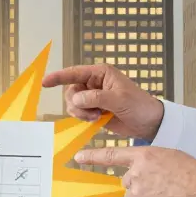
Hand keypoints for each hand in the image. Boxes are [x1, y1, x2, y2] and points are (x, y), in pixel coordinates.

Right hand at [42, 64, 164, 139]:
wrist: (150, 123)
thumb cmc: (139, 106)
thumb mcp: (119, 100)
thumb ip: (96, 98)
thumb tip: (76, 99)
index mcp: (101, 73)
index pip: (75, 73)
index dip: (59, 77)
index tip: (45, 82)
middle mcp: (95, 83)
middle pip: (71, 91)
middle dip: (77, 103)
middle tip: (92, 112)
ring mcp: (94, 97)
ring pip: (73, 103)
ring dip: (81, 112)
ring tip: (97, 117)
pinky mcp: (95, 110)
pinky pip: (79, 113)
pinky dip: (84, 118)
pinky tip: (98, 120)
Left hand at [75, 146, 195, 196]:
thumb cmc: (195, 176)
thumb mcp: (172, 157)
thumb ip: (151, 162)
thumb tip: (140, 173)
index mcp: (145, 155)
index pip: (112, 154)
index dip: (93, 157)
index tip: (78, 157)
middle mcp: (136, 173)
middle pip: (126, 182)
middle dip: (140, 187)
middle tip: (162, 189)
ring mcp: (137, 192)